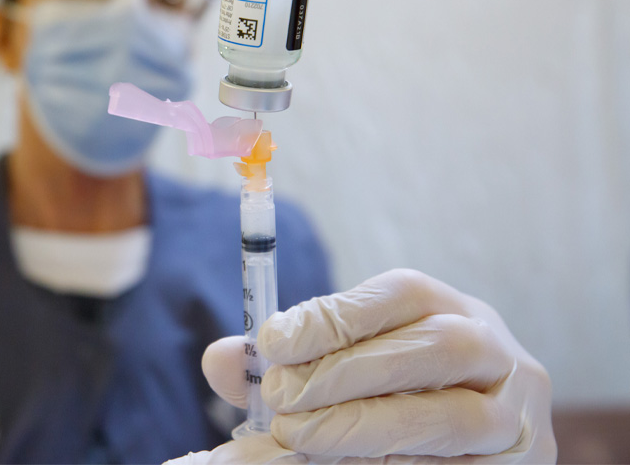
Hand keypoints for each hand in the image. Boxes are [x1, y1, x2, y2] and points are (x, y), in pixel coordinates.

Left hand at [168, 269, 555, 463]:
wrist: (466, 441)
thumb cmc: (392, 391)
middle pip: (436, 348)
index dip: (336, 316)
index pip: (403, 293)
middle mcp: (498, 353)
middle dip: (347, 372)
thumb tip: (222, 360)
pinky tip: (340, 464)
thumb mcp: (346, 361)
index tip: (272, 342)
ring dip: (367, 426)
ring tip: (300, 435)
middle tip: (280, 400)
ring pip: (455, 416)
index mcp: (453, 308)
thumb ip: (285, 360)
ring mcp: (518, 416)